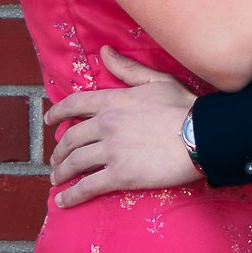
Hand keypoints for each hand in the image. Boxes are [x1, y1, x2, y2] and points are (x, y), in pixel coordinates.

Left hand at [44, 48, 198, 204]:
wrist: (202, 135)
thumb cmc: (183, 107)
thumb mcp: (155, 80)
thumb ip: (127, 68)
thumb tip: (104, 52)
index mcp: (112, 101)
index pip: (74, 104)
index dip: (58, 113)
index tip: (49, 120)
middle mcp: (105, 125)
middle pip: (71, 138)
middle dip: (59, 150)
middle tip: (55, 159)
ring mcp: (111, 151)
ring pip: (75, 163)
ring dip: (61, 172)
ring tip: (57, 179)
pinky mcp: (120, 175)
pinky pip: (88, 186)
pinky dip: (72, 195)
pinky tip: (63, 200)